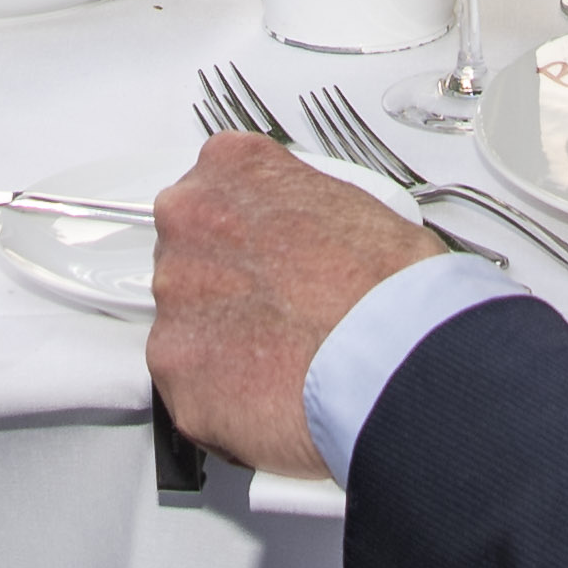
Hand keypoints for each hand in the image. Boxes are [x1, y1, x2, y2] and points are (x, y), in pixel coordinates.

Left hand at [146, 133, 441, 479]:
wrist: (394, 357)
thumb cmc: (390, 286)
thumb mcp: (352, 204)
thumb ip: (297, 211)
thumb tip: (303, 238)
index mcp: (230, 169)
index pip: (211, 194)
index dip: (244, 236)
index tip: (266, 261)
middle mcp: (187, 223)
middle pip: (191, 258)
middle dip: (229, 291)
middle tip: (282, 317)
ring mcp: (174, 297)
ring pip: (187, 325)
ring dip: (225, 345)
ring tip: (287, 363)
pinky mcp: (174, 369)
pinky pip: (191, 385)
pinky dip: (224, 399)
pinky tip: (273, 397)